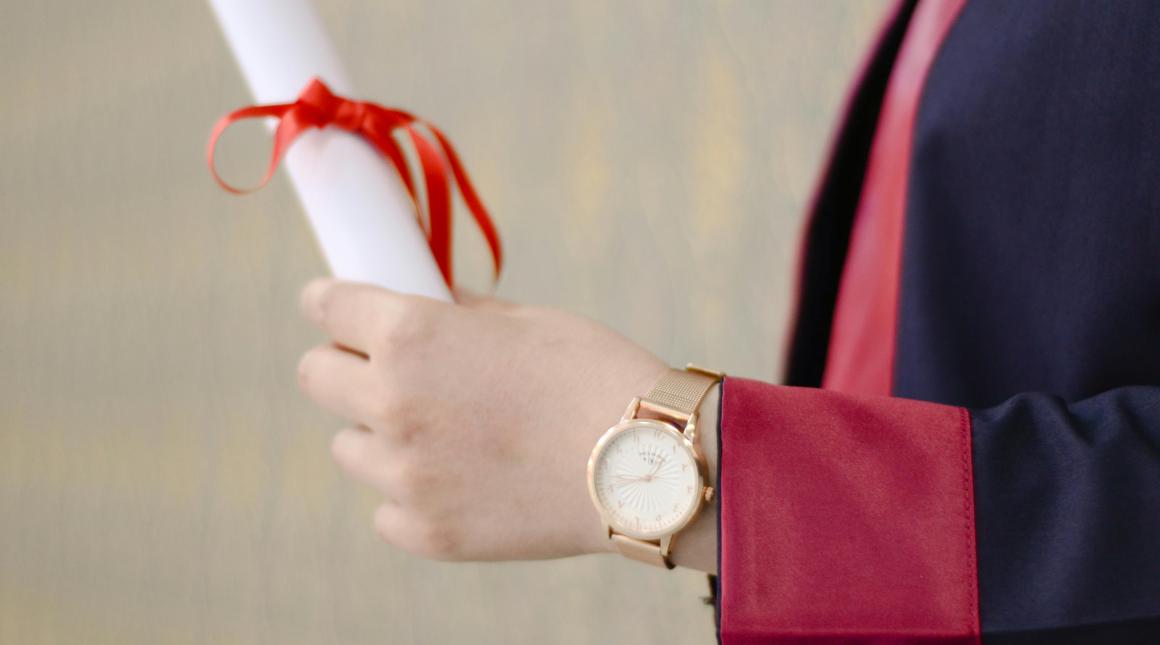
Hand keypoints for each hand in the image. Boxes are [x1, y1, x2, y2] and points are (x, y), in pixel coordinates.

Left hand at [296, 278, 667, 560]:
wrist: (647, 465)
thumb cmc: (596, 376)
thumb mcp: (526, 319)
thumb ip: (460, 314)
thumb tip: (431, 307)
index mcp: (412, 335)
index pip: (326, 307)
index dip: (329, 302)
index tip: (334, 307)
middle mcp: (392, 402)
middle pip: (316, 376)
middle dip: (346, 365)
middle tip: (390, 370)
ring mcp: (404, 474)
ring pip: (350, 447)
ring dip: (380, 433)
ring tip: (444, 434)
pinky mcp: (426, 531)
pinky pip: (388, 508)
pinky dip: (414, 493)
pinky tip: (464, 481)